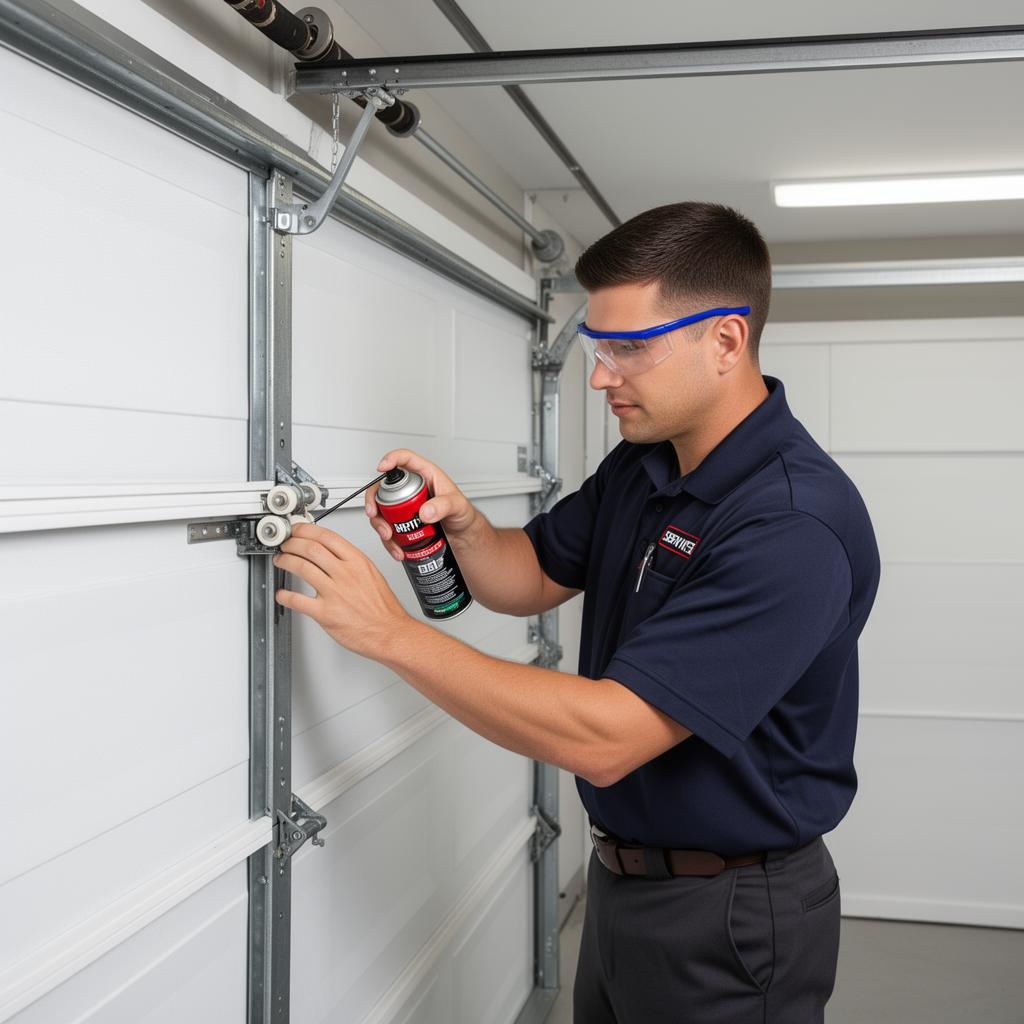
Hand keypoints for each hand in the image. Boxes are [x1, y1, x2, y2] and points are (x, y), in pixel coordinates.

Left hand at [273, 522, 411, 658]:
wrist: (389, 632)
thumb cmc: (382, 608)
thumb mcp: (372, 574)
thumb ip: (350, 561)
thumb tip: (330, 551)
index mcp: (358, 562)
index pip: (327, 536)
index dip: (306, 530)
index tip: (298, 530)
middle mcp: (346, 574)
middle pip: (311, 548)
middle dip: (292, 543)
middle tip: (286, 545)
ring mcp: (335, 593)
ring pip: (301, 567)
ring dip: (285, 561)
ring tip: (281, 561)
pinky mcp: (325, 613)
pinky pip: (297, 600)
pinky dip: (284, 595)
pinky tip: (282, 594)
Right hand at [365, 449, 477, 559]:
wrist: (462, 535)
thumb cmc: (462, 513)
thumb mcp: (458, 506)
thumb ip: (444, 506)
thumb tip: (425, 512)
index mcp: (424, 475)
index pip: (404, 459)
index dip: (391, 459)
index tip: (381, 468)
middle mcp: (410, 488)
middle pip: (383, 488)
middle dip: (374, 502)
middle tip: (375, 515)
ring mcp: (404, 506)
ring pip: (381, 511)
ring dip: (379, 525)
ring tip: (389, 537)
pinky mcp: (402, 523)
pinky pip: (388, 529)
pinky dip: (389, 541)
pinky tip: (397, 549)